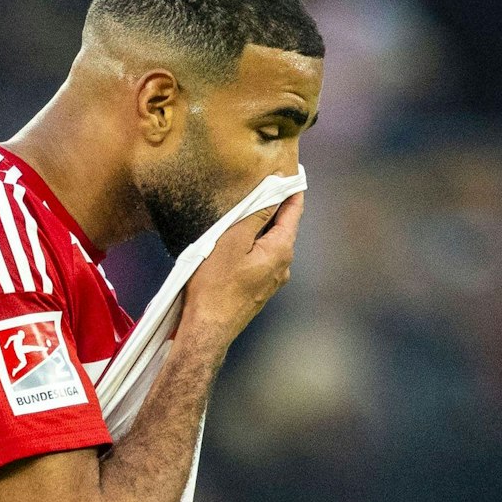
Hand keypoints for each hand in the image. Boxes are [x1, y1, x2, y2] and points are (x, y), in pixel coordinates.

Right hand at [175, 190, 303, 352]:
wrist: (206, 329)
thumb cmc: (215, 285)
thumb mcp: (232, 240)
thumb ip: (256, 214)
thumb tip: (274, 191)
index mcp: (281, 250)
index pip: (294, 211)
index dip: (293, 189)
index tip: (293, 172)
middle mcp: (283, 266)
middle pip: (282, 227)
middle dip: (274, 207)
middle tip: (262, 186)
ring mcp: (272, 281)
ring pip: (270, 244)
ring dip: (260, 228)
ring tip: (243, 214)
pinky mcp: (259, 290)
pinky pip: (261, 259)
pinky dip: (253, 245)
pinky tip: (236, 245)